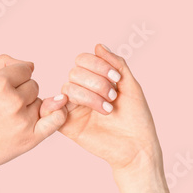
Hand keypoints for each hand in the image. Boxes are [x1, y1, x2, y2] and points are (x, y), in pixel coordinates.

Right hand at [0, 54, 67, 181]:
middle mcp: (12, 101)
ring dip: (30, 107)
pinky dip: (58, 113)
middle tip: (3, 107)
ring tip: (9, 119)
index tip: (3, 88)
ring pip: (41, 101)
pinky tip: (56, 110)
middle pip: (34, 85)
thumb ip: (3, 65)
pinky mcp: (31, 138)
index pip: (24, 69)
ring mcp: (23, 120)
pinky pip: (56, 119)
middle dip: (22, 92)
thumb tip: (31, 64)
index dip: (15, 77)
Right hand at [41, 45, 162, 176]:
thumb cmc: (136, 119)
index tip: (116, 79)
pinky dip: (66, 105)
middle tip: (113, 97)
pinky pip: (55, 109)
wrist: (136, 147)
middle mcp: (82, 92)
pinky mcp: (67, 125)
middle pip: (74, 72)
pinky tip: (90, 112)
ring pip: (68, 87)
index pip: (83, 60)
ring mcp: (73, 108)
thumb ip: (116, 64)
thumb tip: (98, 45)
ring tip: (108, 110)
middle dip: (96, 82)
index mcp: (95, 81)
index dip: (98, 65)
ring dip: (91, 96)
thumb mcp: (130, 85)